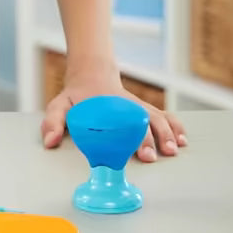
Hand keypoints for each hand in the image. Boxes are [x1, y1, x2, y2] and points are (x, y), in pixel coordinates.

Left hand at [41, 58, 187, 162]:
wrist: (91, 76)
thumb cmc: (76, 97)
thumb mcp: (59, 105)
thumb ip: (53, 121)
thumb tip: (50, 141)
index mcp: (107, 108)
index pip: (120, 124)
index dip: (130, 139)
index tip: (138, 153)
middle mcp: (127, 107)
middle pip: (142, 122)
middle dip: (150, 140)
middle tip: (152, 156)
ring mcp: (138, 108)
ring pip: (158, 118)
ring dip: (168, 134)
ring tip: (174, 150)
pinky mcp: (145, 110)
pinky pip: (165, 116)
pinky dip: (175, 126)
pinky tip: (182, 140)